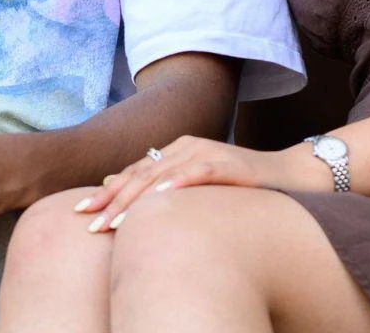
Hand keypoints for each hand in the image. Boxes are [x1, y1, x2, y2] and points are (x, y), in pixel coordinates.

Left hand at [74, 137, 308, 232]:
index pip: (134, 173)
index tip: (81, 213)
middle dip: (112, 199)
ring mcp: (207, 154)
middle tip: (87, 220)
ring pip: (162, 175)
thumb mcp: (197, 186)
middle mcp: (186, 147)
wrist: (289, 175)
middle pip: (141, 175)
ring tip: (113, 220)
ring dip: (135, 199)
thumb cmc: (240, 188)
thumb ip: (166, 186)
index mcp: (176, 152)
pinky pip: (199, 173)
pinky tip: (163, 196)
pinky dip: (179, 183)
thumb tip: (127, 195)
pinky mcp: (228, 164)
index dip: (107, 192)